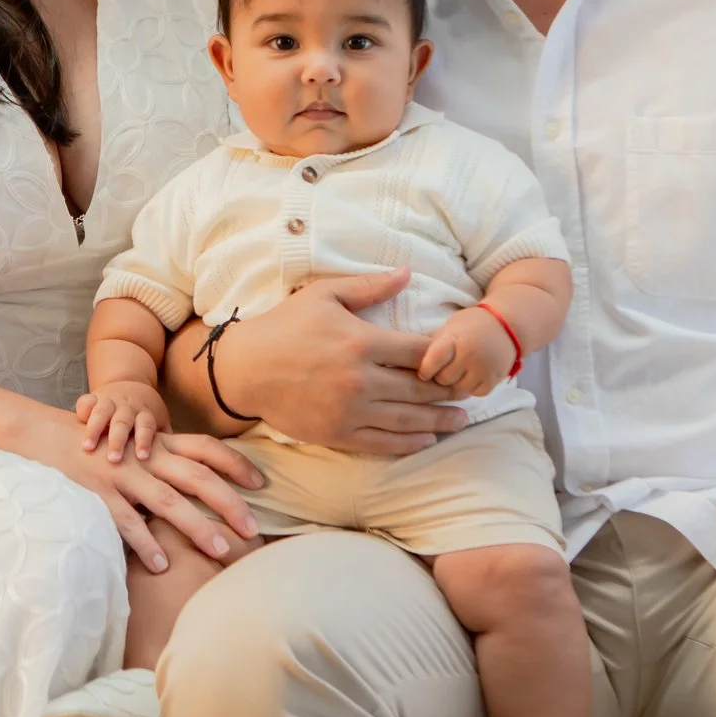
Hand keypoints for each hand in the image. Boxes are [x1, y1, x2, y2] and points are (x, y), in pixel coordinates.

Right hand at [28, 415, 262, 573]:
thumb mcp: (137, 448)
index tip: (261, 484)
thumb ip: (167, 462)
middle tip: (253, 531)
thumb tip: (203, 486)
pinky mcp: (99, 495)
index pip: (206, 448)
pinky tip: (163, 564)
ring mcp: (123, 475)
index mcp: (159, 444)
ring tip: (221, 551)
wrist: (46, 436)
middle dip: (228, 503)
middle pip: (197, 477)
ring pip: (168, 502)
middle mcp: (146, 458)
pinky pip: (126, 521)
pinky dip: (146, 543)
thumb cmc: (100, 447)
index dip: (235, 463)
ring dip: (197, 527)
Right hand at [76, 380, 168, 462]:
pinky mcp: (94, 398)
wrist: (132, 387)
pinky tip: (76, 420)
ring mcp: (110, 401)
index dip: (144, 440)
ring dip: (95, 429)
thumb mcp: (159, 426)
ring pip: (103, 412)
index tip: (143, 457)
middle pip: (123, 422)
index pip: (146, 427)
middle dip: (117, 440)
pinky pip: (86, 400)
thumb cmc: (145, 418)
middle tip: (113, 459)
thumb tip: (177, 475)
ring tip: (87, 447)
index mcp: (145, 415)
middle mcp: (128, 408)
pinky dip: (83, 408)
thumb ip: (167, 447)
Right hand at [205, 270, 465, 455]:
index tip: (459, 358)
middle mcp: (361, 380)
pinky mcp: (337, 434)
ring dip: (439, 421)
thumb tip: (408, 273)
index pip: (420, 352)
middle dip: (449, 391)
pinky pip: (383, 443)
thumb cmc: (284, 327)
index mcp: (362, 342)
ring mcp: (350, 411)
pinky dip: (409, 443)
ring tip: (460, 420)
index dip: (445, 357)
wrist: (244, 369)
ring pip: (408, 420)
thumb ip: (369, 286)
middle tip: (471, 391)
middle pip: (421, 389)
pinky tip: (426, 440)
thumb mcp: (324, 296)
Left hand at [416, 306, 512, 397]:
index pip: (434, 360)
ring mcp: (484, 368)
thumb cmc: (470, 325)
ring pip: (458, 390)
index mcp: (454, 339)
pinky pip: (475, 394)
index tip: (423, 372)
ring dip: (455, 384)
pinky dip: (471, 388)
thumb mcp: (449, 327)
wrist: (506, 325)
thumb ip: (432, 344)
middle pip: (443, 379)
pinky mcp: (494, 380)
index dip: (425, 369)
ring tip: (459, 371)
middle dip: (440, 376)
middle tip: (444, 368)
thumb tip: (408, 363)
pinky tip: (471, 376)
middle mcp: (470, 354)